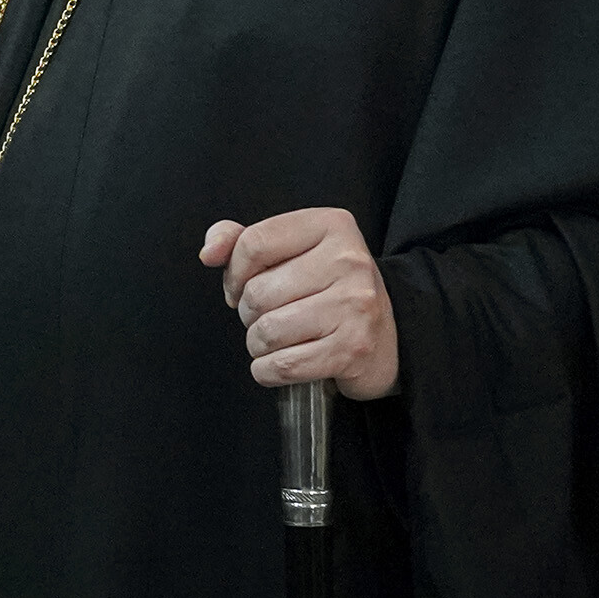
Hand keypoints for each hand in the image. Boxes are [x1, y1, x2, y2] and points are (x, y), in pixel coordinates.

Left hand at [202, 209, 398, 399]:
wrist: (388, 337)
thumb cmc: (329, 290)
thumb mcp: (292, 251)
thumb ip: (242, 241)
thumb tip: (210, 252)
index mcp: (331, 226)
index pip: (253, 243)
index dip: (233, 272)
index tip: (240, 287)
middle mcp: (348, 261)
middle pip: (257, 292)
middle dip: (248, 312)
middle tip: (268, 315)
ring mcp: (354, 306)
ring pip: (266, 331)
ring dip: (258, 344)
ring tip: (276, 339)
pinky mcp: (353, 349)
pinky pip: (282, 365)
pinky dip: (268, 371)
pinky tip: (280, 362)